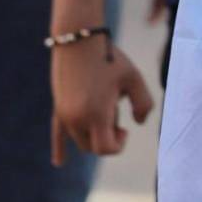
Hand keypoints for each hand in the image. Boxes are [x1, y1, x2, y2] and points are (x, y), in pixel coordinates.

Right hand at [50, 31, 154, 164]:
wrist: (78, 38)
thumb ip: (144, 104)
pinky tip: (59, 162)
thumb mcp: (134, 78)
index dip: (119, 144)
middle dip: (106, 135)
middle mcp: (76, 119)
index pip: (105, 149)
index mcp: (96, 115)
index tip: (125, 129)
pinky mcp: (58, 107)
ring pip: (80, 139)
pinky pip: (57, 134)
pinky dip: (59, 149)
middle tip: (115, 107)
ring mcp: (64, 114)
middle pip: (92, 146)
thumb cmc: (109, 57)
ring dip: (93, 132)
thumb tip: (137, 124)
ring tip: (103, 103)